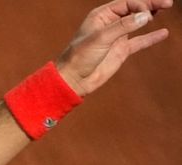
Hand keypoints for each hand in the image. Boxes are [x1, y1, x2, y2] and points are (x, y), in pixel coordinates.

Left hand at [56, 0, 172, 95]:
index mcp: (101, 16)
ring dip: (151, 14)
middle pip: (134, 9)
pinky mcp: (121, 50)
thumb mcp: (100, 38)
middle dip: (150, 4)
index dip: (141, 4)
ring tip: (166, 7)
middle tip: (168, 3)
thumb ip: (123, 26)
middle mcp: (110, 24)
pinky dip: (151, 37)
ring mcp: (116, 37)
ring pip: (138, 22)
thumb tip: (145, 16)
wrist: (73, 79)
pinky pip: (139, 41)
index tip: (149, 13)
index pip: (126, 3)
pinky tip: (163, 33)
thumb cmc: (80, 57)